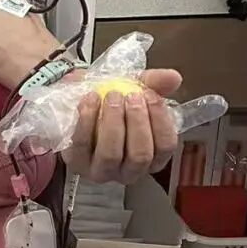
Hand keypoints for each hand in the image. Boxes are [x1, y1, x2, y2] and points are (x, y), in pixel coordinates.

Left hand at [62, 69, 181, 183]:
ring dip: (113, 123)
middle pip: (141, 155)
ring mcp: (102, 170)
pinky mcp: (76, 162)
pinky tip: (91, 98)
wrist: (72, 100)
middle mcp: (130, 170)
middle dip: (137, 123)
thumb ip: (154, 83)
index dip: (161, 121)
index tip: (151, 96)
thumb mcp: (133, 89)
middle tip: (131, 95)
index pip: (166, 146)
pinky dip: (87, 119)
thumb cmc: (110, 102)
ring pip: (111, 154)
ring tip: (112, 96)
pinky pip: (82, 144)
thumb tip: (173, 77)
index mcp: (152, 157)